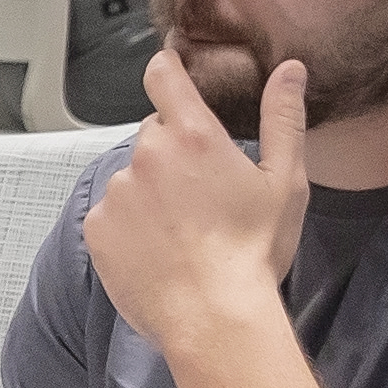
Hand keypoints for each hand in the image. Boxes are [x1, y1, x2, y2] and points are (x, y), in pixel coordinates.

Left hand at [78, 44, 312, 358]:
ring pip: (133, 176)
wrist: (214, 319)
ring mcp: (118, 192)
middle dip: (173, 152)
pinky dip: (130, 226)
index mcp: (192, 135)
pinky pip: (112, 214)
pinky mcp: (98, 228)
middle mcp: (147, 155)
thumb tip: (290, 70)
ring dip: (151, 191)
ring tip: (183, 232)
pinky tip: (160, 250)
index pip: (163, 75)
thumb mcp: (284, 182)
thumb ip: (284, 117)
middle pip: (154, 134)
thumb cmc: (253, 254)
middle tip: (202, 192)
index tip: (171, 72)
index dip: (166, 68)